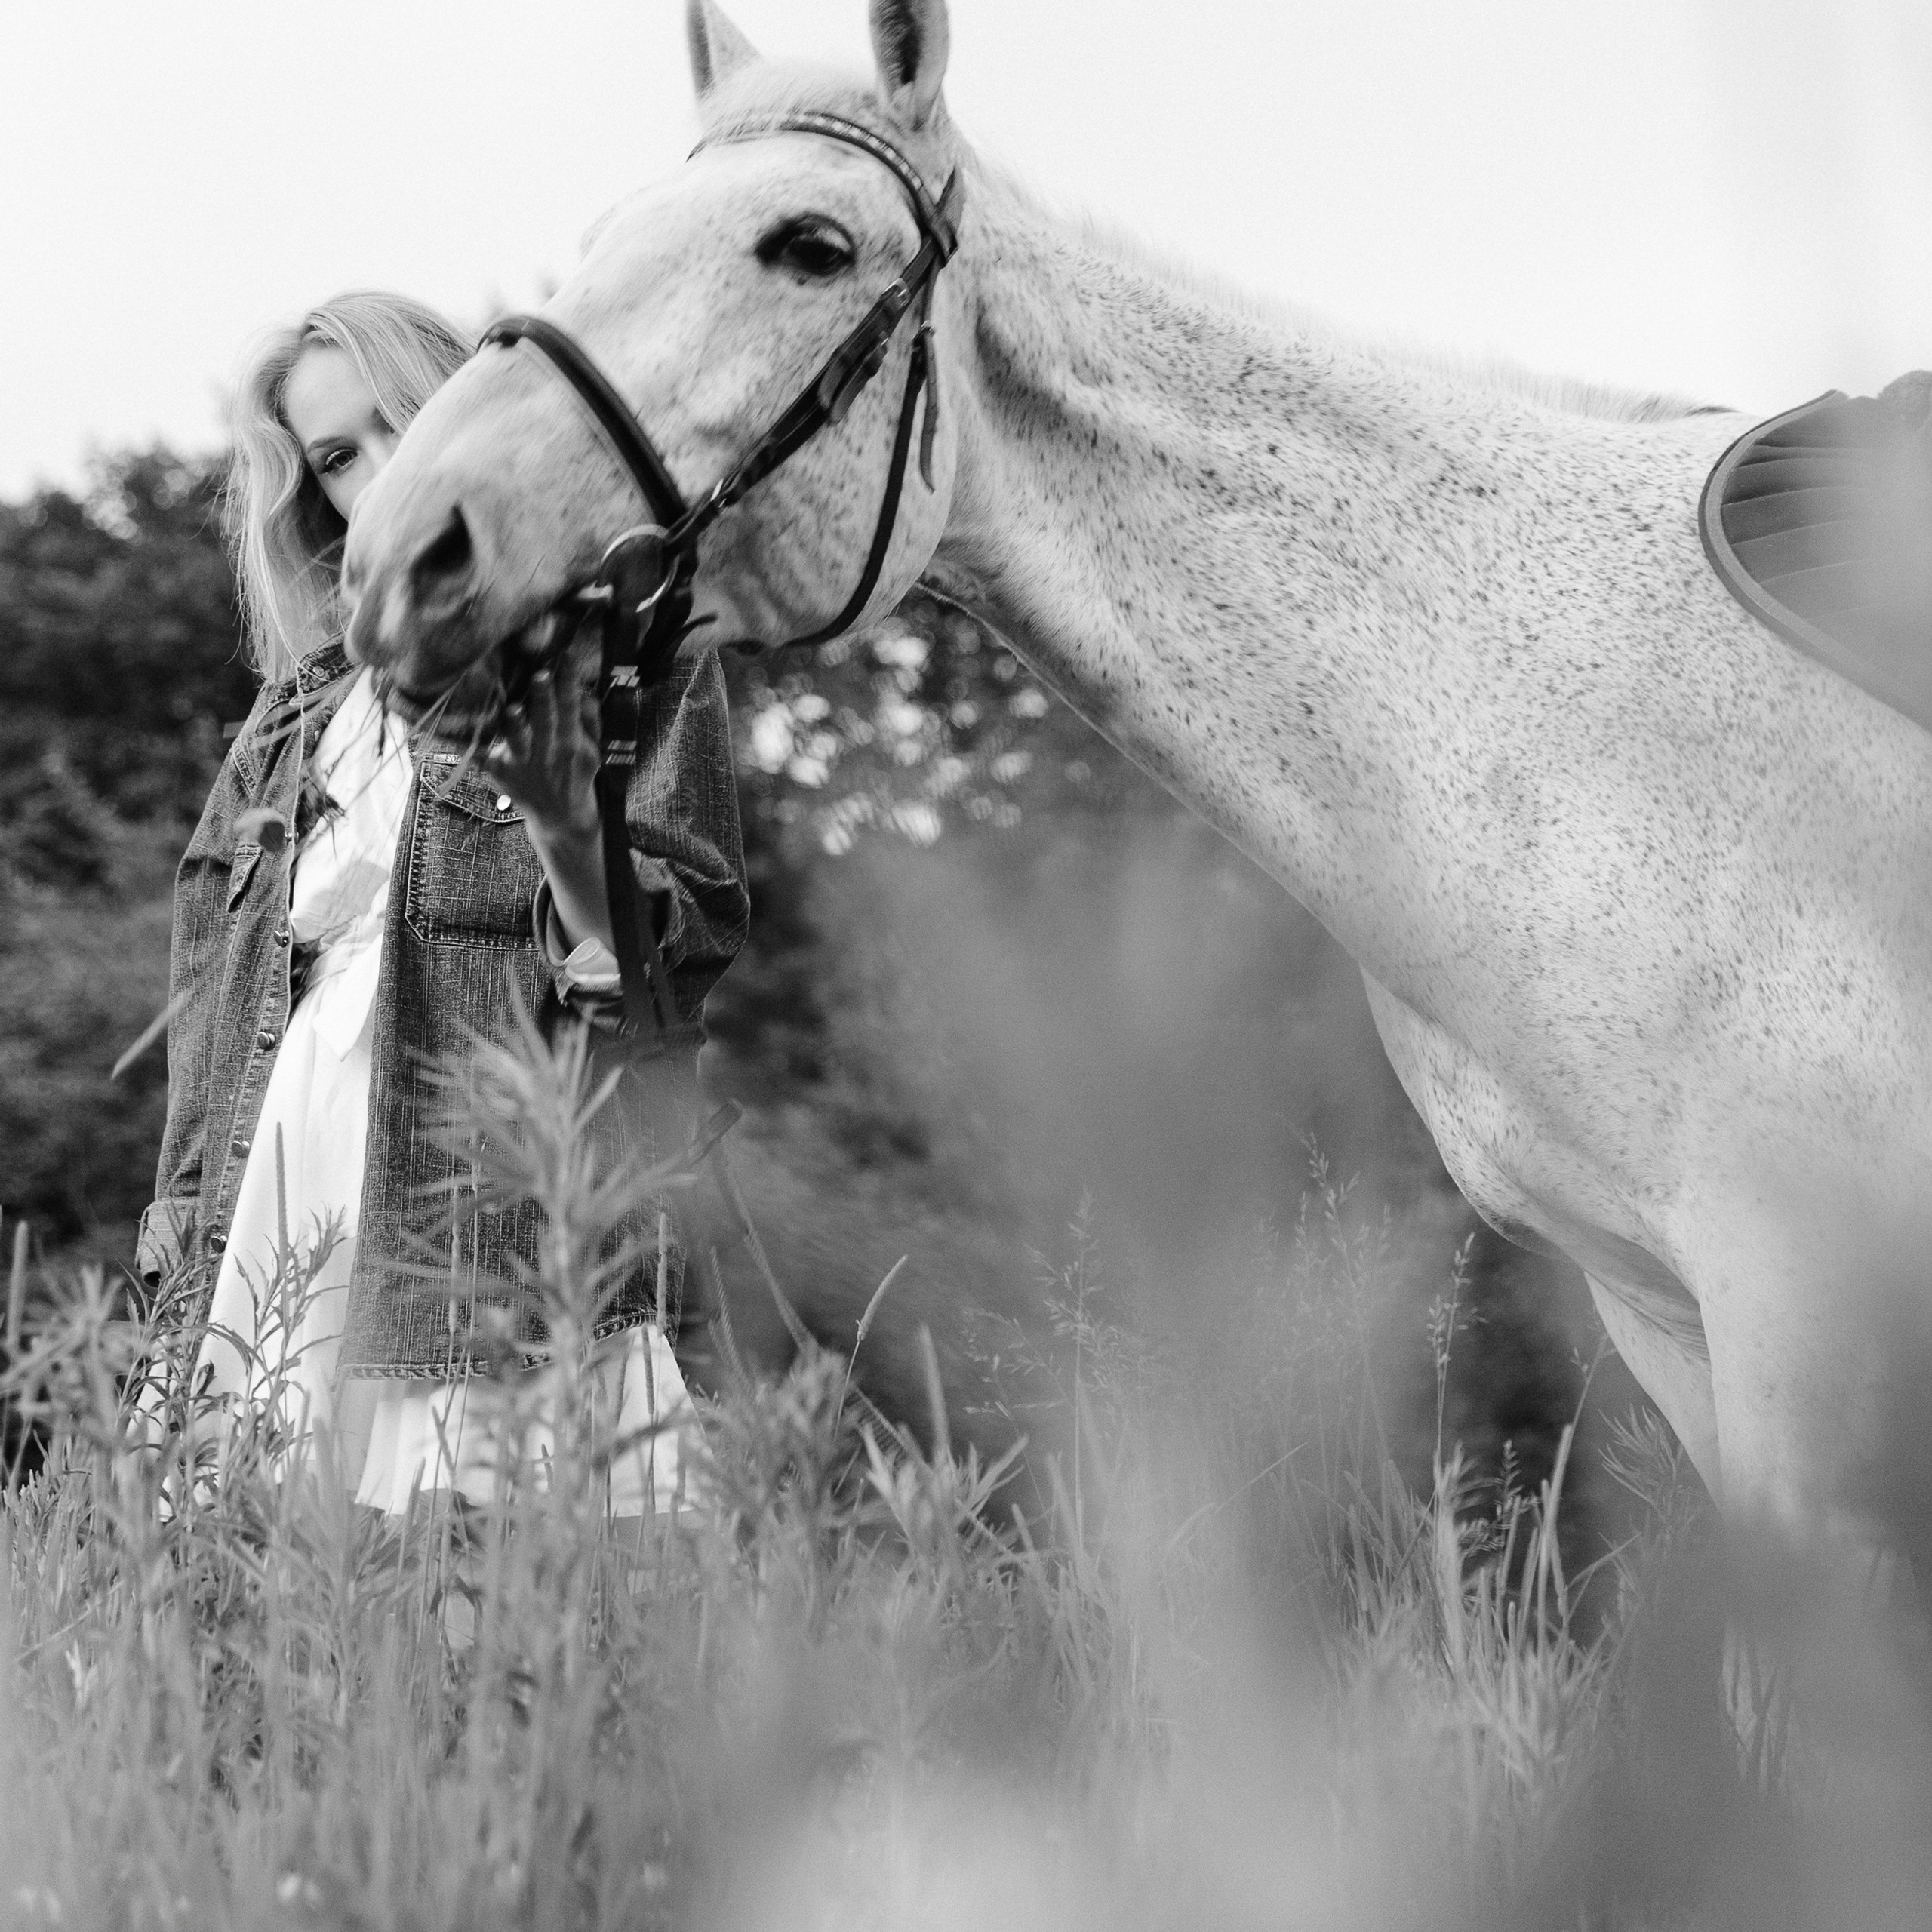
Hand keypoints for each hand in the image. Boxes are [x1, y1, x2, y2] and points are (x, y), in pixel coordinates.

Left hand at [483, 658, 600, 848]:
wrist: (560, 818)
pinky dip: (469, 748)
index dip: (569, 683)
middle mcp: (549, 753)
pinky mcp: (501, 773)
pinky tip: (457, 735)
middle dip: (543, 700)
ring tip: (513, 710)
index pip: (572, 709)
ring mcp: (523, 764)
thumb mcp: (592, 750)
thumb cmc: (574, 773)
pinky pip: (482, 758)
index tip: (565, 657)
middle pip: (547, 723)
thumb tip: (586, 688)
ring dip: (516, 726)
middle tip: (540, 675)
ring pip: (519, 742)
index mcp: (572, 743)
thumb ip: (590, 720)